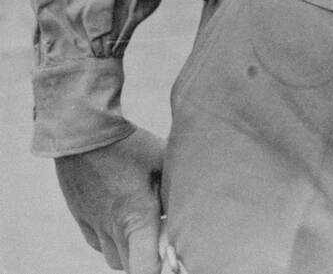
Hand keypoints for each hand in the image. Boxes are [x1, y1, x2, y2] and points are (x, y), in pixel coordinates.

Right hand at [56, 126, 165, 273]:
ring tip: (147, 225)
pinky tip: (126, 218)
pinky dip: (114, 241)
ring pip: (115, 259)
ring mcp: (95, 227)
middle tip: (164, 235)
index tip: (172, 259)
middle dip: (149, 259)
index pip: (143, 271)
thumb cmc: (130, 145)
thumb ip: (175, 189)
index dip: (158, 271)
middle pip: (131, 268)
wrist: (84, 133)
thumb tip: (189, 210)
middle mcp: (112, 230)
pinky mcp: (83, 221)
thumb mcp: (163, 161)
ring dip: (131, 251)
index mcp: (136, 219)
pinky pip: (101, 245)